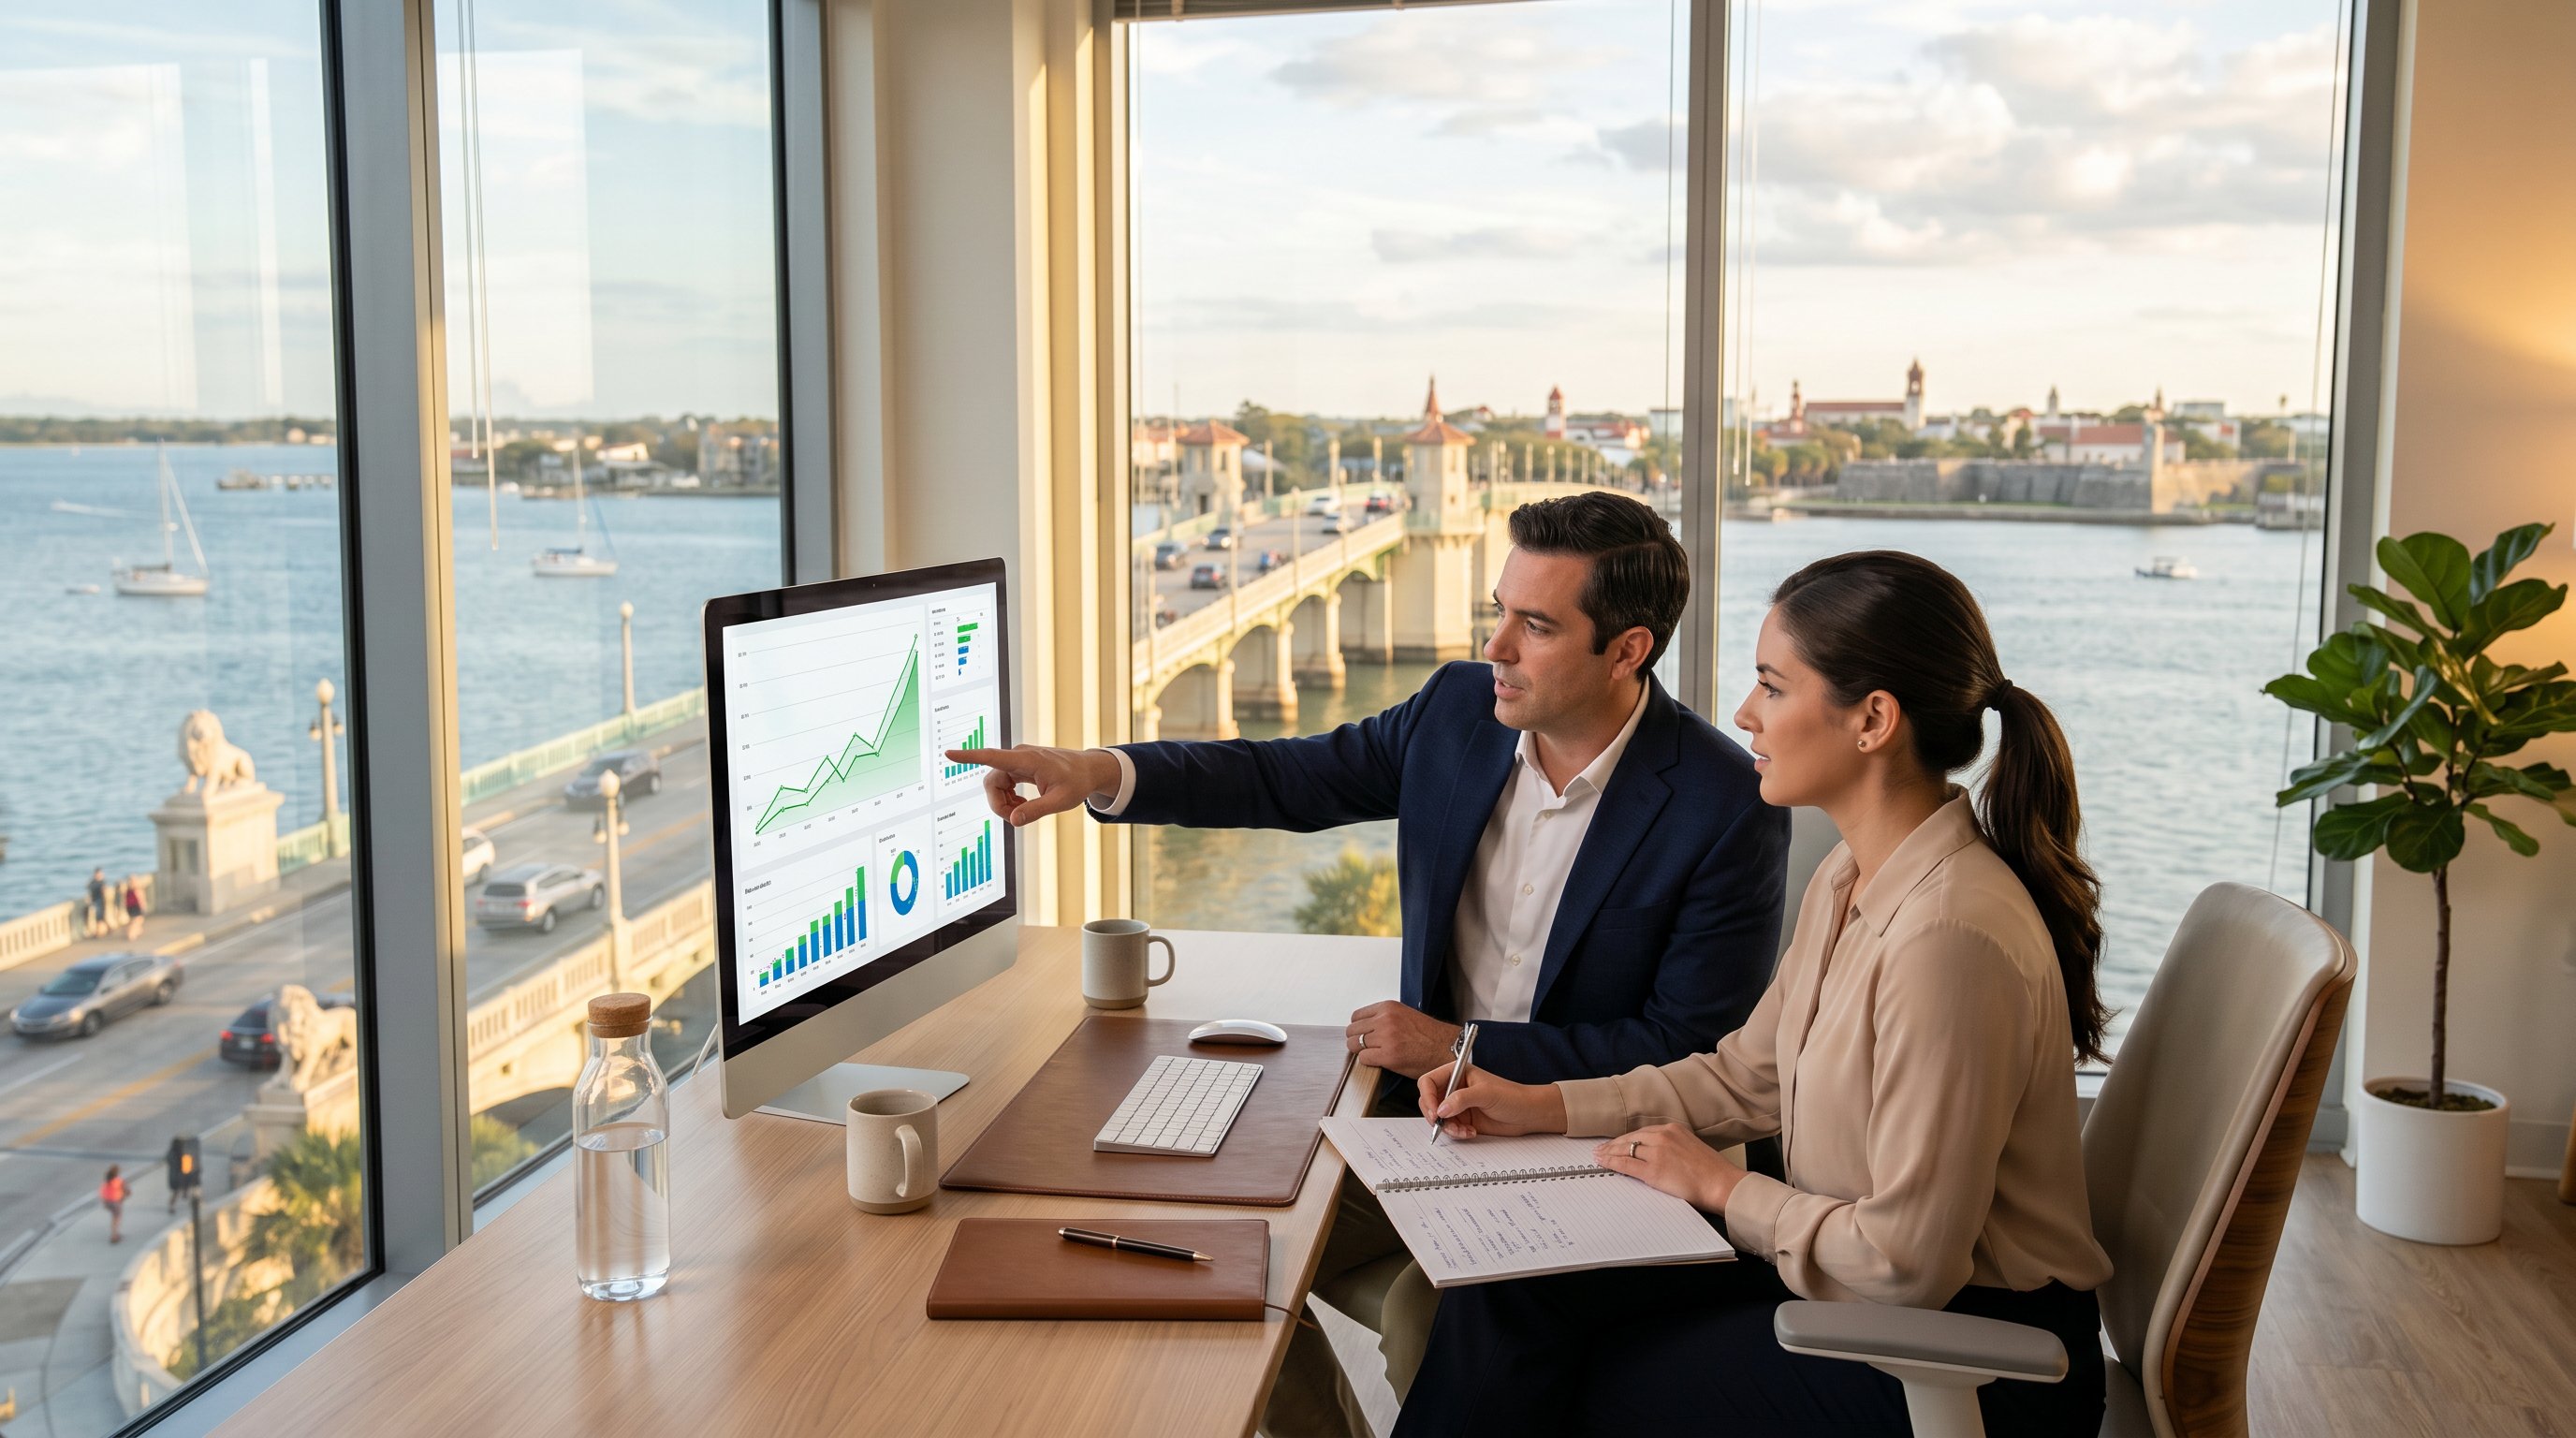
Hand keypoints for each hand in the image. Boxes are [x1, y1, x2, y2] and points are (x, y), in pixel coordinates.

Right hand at [945, 745, 1121, 826]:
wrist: (1088, 770)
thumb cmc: (1077, 783)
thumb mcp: (1061, 802)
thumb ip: (1036, 811)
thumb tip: (1012, 821)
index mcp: (1027, 760)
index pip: (992, 756)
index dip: (969, 757)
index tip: (949, 755)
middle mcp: (1018, 756)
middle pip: (991, 782)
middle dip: (997, 804)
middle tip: (1016, 818)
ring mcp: (1017, 760)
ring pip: (995, 785)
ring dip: (1004, 802)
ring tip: (1024, 811)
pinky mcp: (1018, 766)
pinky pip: (1003, 784)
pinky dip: (1009, 798)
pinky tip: (1023, 805)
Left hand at [1343, 1002, 1460, 1078]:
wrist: (1446, 1048)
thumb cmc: (1430, 1035)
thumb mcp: (1404, 1015)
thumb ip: (1385, 1018)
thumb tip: (1366, 1028)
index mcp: (1389, 1007)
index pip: (1357, 1016)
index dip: (1359, 1028)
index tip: (1364, 1034)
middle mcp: (1385, 1020)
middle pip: (1352, 1031)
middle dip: (1357, 1040)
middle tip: (1367, 1047)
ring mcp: (1386, 1038)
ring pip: (1354, 1045)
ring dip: (1361, 1052)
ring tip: (1373, 1054)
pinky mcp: (1388, 1056)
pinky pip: (1363, 1059)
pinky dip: (1368, 1062)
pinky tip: (1380, 1062)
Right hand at [1419, 1064, 1567, 1137]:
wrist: (1528, 1114)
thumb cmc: (1512, 1096)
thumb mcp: (1486, 1094)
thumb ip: (1461, 1099)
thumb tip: (1441, 1109)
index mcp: (1457, 1073)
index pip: (1429, 1081)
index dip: (1427, 1097)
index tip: (1435, 1112)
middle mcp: (1455, 1088)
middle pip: (1429, 1101)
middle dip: (1434, 1115)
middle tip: (1442, 1124)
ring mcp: (1458, 1105)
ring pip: (1438, 1118)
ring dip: (1448, 1127)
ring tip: (1463, 1130)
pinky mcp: (1464, 1120)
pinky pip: (1449, 1128)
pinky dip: (1456, 1133)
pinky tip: (1470, 1132)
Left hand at [1594, 1123, 1744, 1212]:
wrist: (1722, 1183)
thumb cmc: (1712, 1171)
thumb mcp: (1691, 1147)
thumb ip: (1673, 1146)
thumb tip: (1657, 1154)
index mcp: (1673, 1129)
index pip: (1642, 1132)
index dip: (1627, 1138)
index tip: (1617, 1142)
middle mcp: (1663, 1136)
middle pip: (1630, 1138)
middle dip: (1614, 1144)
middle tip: (1602, 1148)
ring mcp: (1657, 1152)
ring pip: (1625, 1149)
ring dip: (1609, 1152)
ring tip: (1599, 1155)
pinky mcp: (1653, 1170)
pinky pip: (1626, 1164)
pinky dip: (1611, 1163)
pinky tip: (1603, 1163)